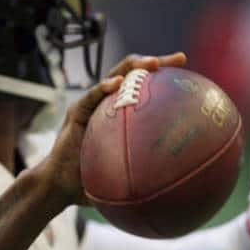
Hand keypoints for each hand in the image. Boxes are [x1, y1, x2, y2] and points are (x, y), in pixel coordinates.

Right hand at [40, 52, 186, 205]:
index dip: (166, 79)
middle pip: (133, 74)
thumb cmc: (93, 182)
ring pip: (114, 76)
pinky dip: (103, 87)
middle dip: (155, 62)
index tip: (189, 73)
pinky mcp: (76, 111)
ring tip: (152, 63)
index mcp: (121, 114)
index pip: (145, 89)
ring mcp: (91, 105)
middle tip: (179, 59)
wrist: (59, 185)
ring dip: (133, 67)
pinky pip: (91, 96)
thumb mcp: (127, 177)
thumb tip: (185, 189)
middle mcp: (108, 104)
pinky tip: (117, 83)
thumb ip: (149, 176)